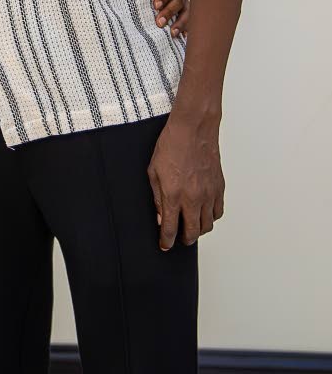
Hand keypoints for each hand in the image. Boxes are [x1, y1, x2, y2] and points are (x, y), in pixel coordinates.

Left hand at [147, 114, 224, 249]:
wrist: (194, 128)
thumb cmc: (171, 144)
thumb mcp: (153, 171)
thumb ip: (157, 197)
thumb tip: (160, 217)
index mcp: (174, 195)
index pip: (170, 228)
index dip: (166, 241)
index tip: (164, 245)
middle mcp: (193, 198)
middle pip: (192, 232)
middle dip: (184, 239)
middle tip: (178, 238)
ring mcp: (209, 193)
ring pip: (207, 225)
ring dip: (198, 230)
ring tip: (191, 226)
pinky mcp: (219, 187)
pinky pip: (218, 212)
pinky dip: (211, 217)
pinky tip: (203, 213)